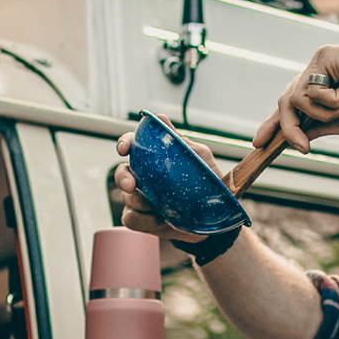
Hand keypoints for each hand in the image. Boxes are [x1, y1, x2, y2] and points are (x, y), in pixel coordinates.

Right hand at [113, 113, 215, 242]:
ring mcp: (141, 199)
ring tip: (161, 208)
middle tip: (132, 185)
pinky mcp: (143, 220)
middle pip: (121, 172)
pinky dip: (143, 220)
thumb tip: (161, 118)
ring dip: (139, 203)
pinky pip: (130, 219)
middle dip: (123, 178)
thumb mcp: (200, 159)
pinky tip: (159, 220)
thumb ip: (180, 141)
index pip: (132, 145)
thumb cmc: (209, 184)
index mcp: (154, 159)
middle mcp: (144, 177)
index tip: (124, 149)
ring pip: (126, 198)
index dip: (124, 143)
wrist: (218, 217)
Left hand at [253, 46, 338, 152]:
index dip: (274, 123)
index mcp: (322, 85)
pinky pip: (312, 91)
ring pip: (297, 99)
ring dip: (323, 113)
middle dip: (289, 127)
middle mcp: (317, 70)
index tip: (259, 143)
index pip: (291, 105)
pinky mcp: (324, 56)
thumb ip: (319, 127)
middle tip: (302, 147)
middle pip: (286, 101)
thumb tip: (295, 138)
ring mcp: (319, 61)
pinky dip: (332, 100)